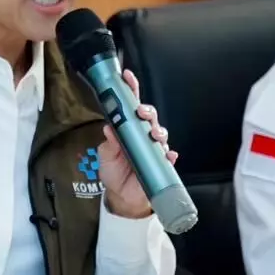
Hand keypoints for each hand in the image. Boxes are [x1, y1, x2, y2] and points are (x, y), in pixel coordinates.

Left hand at [96, 69, 177, 218]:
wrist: (121, 197)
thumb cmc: (113, 172)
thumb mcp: (105, 156)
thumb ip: (107, 143)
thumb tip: (109, 128)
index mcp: (127, 130)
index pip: (130, 107)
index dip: (131, 90)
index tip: (128, 77)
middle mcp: (142, 136)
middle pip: (149, 117)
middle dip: (147, 111)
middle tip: (141, 112)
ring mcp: (153, 149)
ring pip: (160, 133)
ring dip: (158, 131)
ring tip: (153, 134)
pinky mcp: (160, 164)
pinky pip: (168, 157)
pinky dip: (169, 155)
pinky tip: (168, 154)